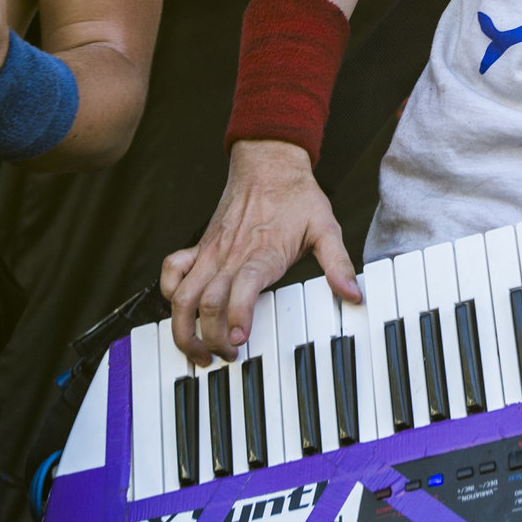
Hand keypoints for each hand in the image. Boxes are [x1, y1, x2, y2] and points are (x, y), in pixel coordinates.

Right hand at [161, 140, 359, 364]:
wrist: (269, 163)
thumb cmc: (297, 196)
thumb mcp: (326, 228)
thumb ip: (338, 264)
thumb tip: (353, 294)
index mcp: (262, 253)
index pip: (242, 288)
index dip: (236, 316)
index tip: (238, 340)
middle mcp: (231, 256)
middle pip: (207, 302)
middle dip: (211, 337)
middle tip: (227, 357)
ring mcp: (211, 253)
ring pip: (182, 296)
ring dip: (183, 328)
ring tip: (198, 351)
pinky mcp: (200, 248)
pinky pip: (172, 272)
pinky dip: (169, 294)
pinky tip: (180, 311)